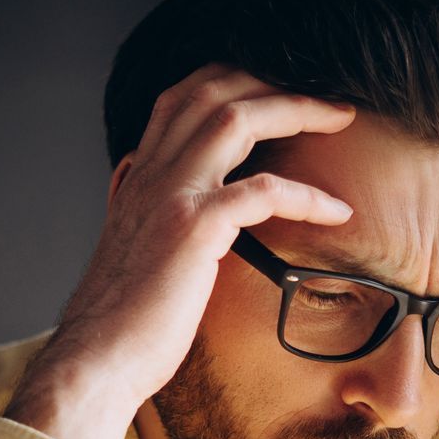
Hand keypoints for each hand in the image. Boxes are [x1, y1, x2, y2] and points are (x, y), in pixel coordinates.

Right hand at [3, 65, 356, 438]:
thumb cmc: (124, 320)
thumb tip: (151, 192)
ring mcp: (171, 195)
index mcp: (140, 175)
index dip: (233, 79)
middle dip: (273, 79)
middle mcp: (151, 173)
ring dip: (296, 109)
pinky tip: (337, 211)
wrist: (98, 359)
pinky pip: (263, 191)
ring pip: (236, 118)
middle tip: (325, 92)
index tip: (279, 85)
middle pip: (213, 90)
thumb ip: (145, 211)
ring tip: (340, 118)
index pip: (183, 96)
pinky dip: (307, 194)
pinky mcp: (193, 229)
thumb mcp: (132, 249)